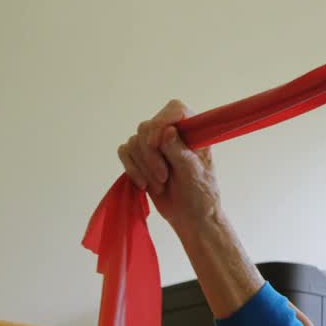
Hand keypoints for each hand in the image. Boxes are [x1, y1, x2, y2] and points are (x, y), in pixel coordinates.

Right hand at [117, 99, 220, 231]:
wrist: (191, 216)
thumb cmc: (200, 194)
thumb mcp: (194, 174)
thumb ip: (180, 151)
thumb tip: (169, 130)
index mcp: (194, 132)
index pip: (175, 109)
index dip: (162, 121)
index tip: (156, 143)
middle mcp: (173, 134)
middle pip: (147, 127)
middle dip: (151, 155)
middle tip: (164, 177)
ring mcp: (155, 145)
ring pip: (134, 141)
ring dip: (143, 166)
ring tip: (160, 185)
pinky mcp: (141, 157)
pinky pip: (124, 151)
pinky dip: (131, 168)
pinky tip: (144, 185)